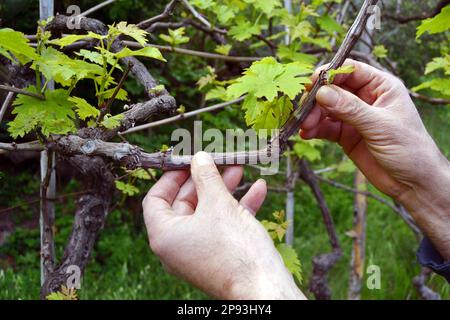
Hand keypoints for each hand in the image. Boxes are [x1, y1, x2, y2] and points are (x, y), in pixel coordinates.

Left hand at [143, 152, 305, 299]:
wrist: (263, 288)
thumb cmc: (235, 249)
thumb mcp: (218, 204)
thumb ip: (206, 177)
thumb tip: (199, 157)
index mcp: (165, 236)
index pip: (155, 199)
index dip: (171, 176)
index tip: (187, 161)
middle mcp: (177, 246)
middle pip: (185, 203)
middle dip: (205, 179)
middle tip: (217, 161)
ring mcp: (199, 252)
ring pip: (208, 212)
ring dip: (225, 189)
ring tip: (240, 168)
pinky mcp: (219, 256)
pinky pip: (225, 226)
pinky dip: (239, 208)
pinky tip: (259, 189)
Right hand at [301, 59, 449, 257]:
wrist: (412, 183)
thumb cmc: (409, 149)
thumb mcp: (380, 126)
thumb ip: (350, 109)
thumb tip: (321, 93)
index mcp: (381, 87)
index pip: (351, 71)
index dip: (330, 74)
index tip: (312, 84)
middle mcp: (365, 98)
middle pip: (334, 89)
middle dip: (317, 99)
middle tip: (305, 113)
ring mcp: (354, 117)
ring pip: (326, 109)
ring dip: (313, 116)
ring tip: (305, 127)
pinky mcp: (346, 135)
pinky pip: (326, 127)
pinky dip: (314, 129)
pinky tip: (306, 134)